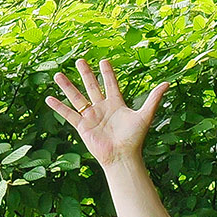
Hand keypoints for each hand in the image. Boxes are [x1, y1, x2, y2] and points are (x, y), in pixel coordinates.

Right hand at [47, 59, 165, 170]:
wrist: (121, 156)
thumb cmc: (134, 138)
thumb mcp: (145, 115)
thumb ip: (153, 98)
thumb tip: (167, 83)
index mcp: (116, 103)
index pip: (111, 84)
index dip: (107, 73)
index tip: (103, 60)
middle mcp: (102, 108)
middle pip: (91, 86)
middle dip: (86, 73)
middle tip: (79, 60)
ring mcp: (91, 116)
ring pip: (77, 97)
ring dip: (67, 86)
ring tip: (58, 75)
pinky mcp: (82, 126)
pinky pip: (68, 114)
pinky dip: (58, 107)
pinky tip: (49, 98)